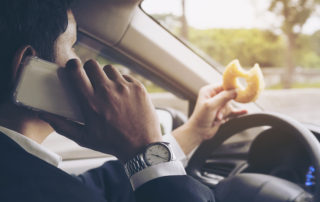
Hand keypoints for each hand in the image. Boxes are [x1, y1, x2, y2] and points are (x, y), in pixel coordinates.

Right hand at [41, 59, 161, 162]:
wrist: (141, 147)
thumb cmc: (111, 142)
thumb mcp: (84, 138)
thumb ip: (62, 125)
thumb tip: (44, 114)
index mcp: (91, 102)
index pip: (76, 71)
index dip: (72, 65)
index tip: (73, 67)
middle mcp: (107, 91)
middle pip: (92, 64)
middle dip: (89, 69)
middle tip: (91, 79)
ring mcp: (124, 88)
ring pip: (109, 68)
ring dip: (106, 75)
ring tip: (108, 87)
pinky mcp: (138, 88)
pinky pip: (126, 76)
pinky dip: (122, 82)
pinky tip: (123, 94)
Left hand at [172, 84, 246, 154]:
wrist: (199, 132)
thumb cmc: (200, 118)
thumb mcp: (211, 105)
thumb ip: (223, 97)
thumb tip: (235, 90)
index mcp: (208, 91)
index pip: (223, 86)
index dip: (230, 89)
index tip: (239, 91)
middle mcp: (214, 97)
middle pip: (228, 97)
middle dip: (224, 106)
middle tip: (218, 113)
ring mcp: (218, 105)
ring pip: (229, 106)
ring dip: (224, 113)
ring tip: (217, 118)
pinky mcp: (222, 113)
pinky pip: (233, 111)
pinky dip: (238, 112)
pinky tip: (244, 111)